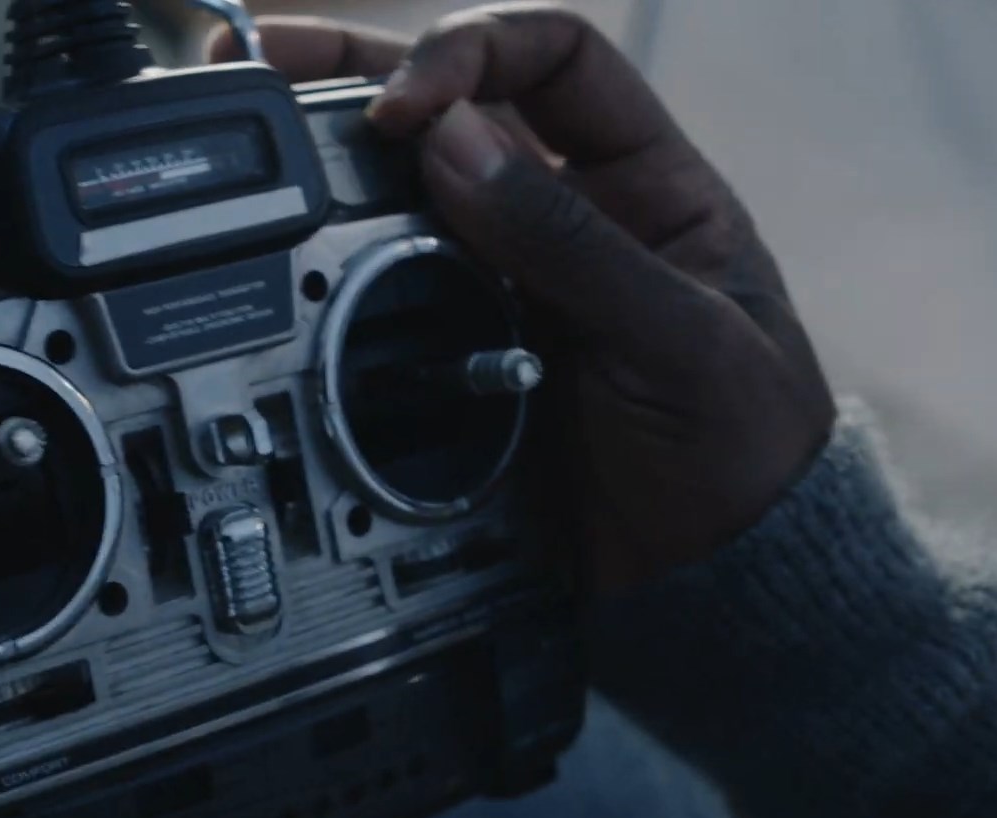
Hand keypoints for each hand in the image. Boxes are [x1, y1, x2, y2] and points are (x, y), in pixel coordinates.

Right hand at [215, 9, 835, 590]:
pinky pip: (386, 290)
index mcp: (646, 181)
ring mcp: (506, 285)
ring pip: (407, 192)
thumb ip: (568, 240)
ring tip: (256, 137)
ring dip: (331, 159)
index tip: (402, 108)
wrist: (712, 585)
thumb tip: (450, 139)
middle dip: (358, 72)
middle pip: (456, 105)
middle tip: (263, 61)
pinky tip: (287, 248)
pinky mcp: (458, 355)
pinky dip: (334, 264)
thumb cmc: (740, 452)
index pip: (554, 56)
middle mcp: (568, 214)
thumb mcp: (672, 337)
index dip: (472, 51)